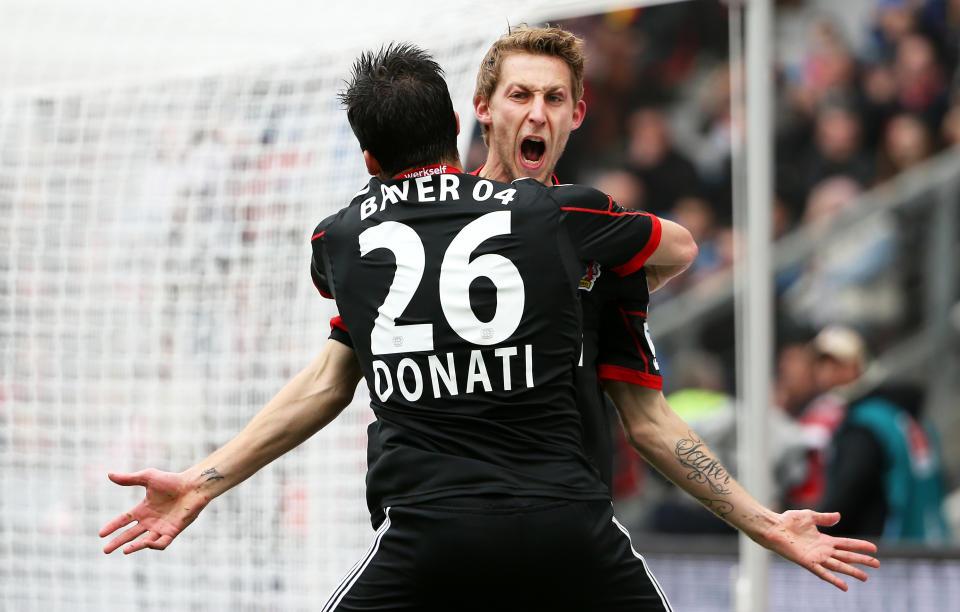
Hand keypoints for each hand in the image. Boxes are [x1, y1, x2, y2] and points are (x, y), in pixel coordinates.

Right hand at [99, 469, 209, 553]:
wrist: (193, 486)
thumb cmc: (172, 480)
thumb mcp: (148, 478)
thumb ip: (129, 479)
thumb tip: (109, 474)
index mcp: (143, 509)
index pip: (124, 521)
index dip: (112, 527)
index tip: (101, 534)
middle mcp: (150, 520)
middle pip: (130, 534)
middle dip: (118, 542)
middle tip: (106, 550)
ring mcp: (161, 527)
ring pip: (144, 541)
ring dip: (135, 546)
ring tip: (124, 550)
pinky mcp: (173, 531)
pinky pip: (162, 543)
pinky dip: (154, 545)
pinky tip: (147, 543)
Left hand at [762, 510, 879, 590]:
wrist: (773, 527)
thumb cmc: (788, 521)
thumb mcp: (810, 516)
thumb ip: (824, 518)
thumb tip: (839, 516)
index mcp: (824, 540)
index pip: (846, 544)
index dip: (860, 546)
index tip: (874, 548)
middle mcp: (822, 550)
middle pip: (846, 556)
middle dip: (862, 560)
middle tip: (877, 564)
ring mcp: (816, 557)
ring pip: (839, 566)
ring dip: (852, 571)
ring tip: (866, 577)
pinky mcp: (808, 562)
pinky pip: (823, 573)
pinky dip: (834, 580)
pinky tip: (845, 586)